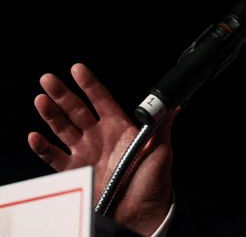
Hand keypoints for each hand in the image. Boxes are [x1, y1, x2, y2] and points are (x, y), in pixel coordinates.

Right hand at [28, 63, 174, 235]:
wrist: (141, 213)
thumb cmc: (153, 182)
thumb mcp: (161, 150)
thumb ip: (162, 126)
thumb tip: (174, 104)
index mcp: (120, 128)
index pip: (102, 99)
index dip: (89, 84)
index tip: (78, 68)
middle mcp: (100, 137)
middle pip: (77, 110)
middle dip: (62, 94)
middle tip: (49, 79)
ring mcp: (85, 154)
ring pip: (62, 129)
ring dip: (50, 114)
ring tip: (41, 99)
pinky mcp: (74, 173)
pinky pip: (53, 158)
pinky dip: (42, 147)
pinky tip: (36, 135)